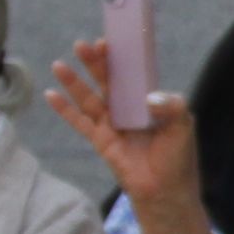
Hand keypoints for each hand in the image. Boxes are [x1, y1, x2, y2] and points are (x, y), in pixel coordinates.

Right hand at [39, 46, 218, 233]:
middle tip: (82, 45)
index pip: (132, 73)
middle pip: (107, 80)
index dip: (121, 57)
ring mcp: (111, 123)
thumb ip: (170, 106)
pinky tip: (51, 95)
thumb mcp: (182, 126)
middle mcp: (128, 108)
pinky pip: (79, 121)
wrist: (165, 191)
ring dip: (73, 81)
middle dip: (94, 63)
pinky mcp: (100, 140)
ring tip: (59, 64)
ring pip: (89, 97)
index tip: (109, 41)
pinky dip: (64, 109)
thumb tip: (148, 97)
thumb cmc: (177, 158)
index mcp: (148, 100)